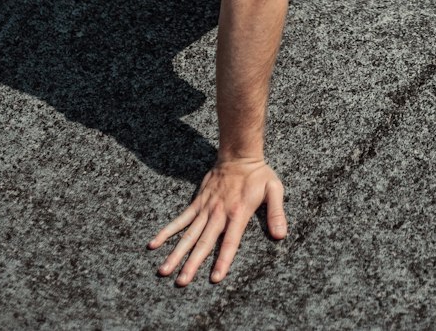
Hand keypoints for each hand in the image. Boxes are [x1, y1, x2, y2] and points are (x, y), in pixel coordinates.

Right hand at [149, 157, 286, 285]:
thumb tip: (280, 235)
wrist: (238, 153)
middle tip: (181, 282)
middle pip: (204, 242)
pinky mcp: (197, 202)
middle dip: (192, 263)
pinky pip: (181, 219)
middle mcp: (219, 213)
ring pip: (189, 234)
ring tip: (164, 270)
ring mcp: (206, 208)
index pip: (230, 241)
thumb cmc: (258, 174)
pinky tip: (155, 244)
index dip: (223, 259)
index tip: (215, 278)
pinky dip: (167, 231)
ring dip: (176, 253)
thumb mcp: (274, 189)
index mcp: (238, 213)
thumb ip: (276, 213)